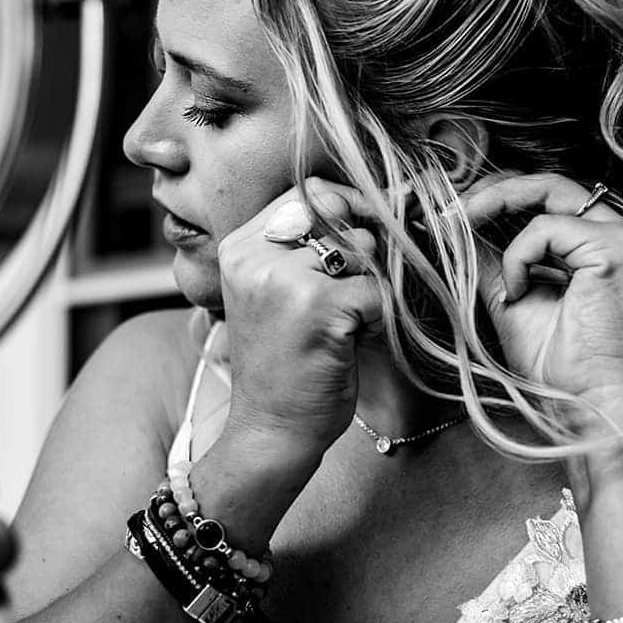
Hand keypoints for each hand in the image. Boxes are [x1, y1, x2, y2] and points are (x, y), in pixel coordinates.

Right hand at [216, 179, 384, 454]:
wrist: (271, 429)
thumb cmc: (286, 360)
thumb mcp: (278, 290)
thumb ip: (308, 243)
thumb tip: (383, 197)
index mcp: (240, 245)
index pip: (308, 193)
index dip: (344, 210)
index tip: (354, 243)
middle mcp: (255, 255)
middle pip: (339, 215)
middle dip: (359, 250)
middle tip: (347, 294)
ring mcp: (284, 279)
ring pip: (362, 249)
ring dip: (368, 285)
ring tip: (343, 320)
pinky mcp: (319, 307)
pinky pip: (376, 289)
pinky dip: (376, 316)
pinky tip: (350, 340)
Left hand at [461, 172, 622, 432]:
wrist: (586, 403)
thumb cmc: (558, 364)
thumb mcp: (510, 295)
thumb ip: (489, 257)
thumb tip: (452, 225)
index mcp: (595, 242)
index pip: (543, 195)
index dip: (495, 195)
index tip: (450, 211)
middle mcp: (615, 232)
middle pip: (545, 182)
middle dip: (489, 192)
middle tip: (447, 211)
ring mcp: (622, 237)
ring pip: (545, 193)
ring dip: (495, 214)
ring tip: (470, 246)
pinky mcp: (616, 249)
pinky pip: (546, 228)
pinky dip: (519, 257)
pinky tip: (518, 294)